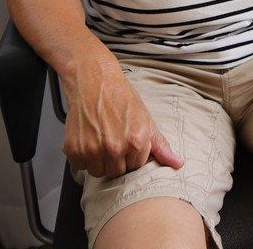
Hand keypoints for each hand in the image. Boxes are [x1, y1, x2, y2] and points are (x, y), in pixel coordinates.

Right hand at [63, 62, 183, 178]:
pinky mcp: (74, 150)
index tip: (125, 143)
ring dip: (98, 160)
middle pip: (116, 173)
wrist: (93, 80)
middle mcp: (114, 148)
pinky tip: (88, 139)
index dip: (130, 156)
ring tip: (100, 139)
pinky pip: (80, 166)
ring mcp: (93, 150)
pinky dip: (82, 156)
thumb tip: (178, 164)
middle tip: (111, 139)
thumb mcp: (146, 119)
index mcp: (136, 142)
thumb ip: (161, 146)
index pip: (135, 168)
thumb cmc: (120, 97)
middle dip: (115, 160)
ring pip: (97, 172)